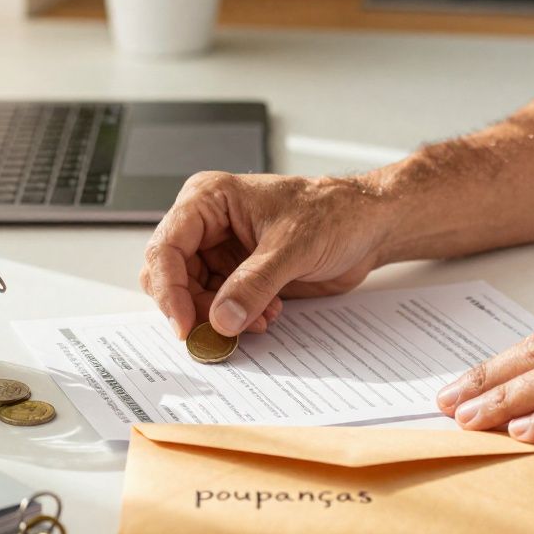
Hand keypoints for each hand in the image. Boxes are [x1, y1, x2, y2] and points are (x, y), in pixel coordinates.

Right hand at [140, 171, 387, 338]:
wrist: (367, 226)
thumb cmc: (334, 213)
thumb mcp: (293, 247)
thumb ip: (254, 284)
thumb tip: (221, 318)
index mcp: (209, 200)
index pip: (167, 247)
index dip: (170, 290)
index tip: (185, 325)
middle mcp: (208, 225)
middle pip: (172, 277)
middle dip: (195, 308)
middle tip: (219, 333)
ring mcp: (221, 251)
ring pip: (193, 296)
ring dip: (219, 317)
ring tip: (257, 320)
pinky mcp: (238, 274)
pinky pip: (219, 305)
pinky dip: (236, 319)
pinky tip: (266, 315)